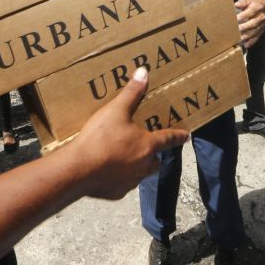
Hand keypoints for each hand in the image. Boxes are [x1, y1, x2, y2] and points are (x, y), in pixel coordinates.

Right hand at [70, 68, 188, 198]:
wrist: (78, 170)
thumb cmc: (100, 138)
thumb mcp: (116, 110)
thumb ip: (131, 93)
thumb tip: (144, 72)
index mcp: (147, 145)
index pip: (168, 139)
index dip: (178, 136)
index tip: (187, 135)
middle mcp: (143, 165)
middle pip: (155, 161)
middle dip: (153, 154)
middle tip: (145, 147)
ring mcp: (130, 181)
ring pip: (140, 173)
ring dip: (136, 166)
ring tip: (122, 157)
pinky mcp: (116, 192)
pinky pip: (122, 184)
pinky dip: (118, 178)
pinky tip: (106, 172)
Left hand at [235, 0, 264, 47]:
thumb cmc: (253, 5)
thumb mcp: (248, 1)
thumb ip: (242, 3)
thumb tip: (235, 5)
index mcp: (257, 7)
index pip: (250, 12)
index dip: (243, 15)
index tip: (235, 19)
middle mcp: (261, 16)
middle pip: (253, 23)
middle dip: (245, 27)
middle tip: (236, 30)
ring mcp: (262, 24)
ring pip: (255, 31)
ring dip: (247, 36)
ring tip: (239, 39)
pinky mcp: (262, 30)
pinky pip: (257, 36)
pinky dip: (252, 41)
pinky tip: (246, 45)